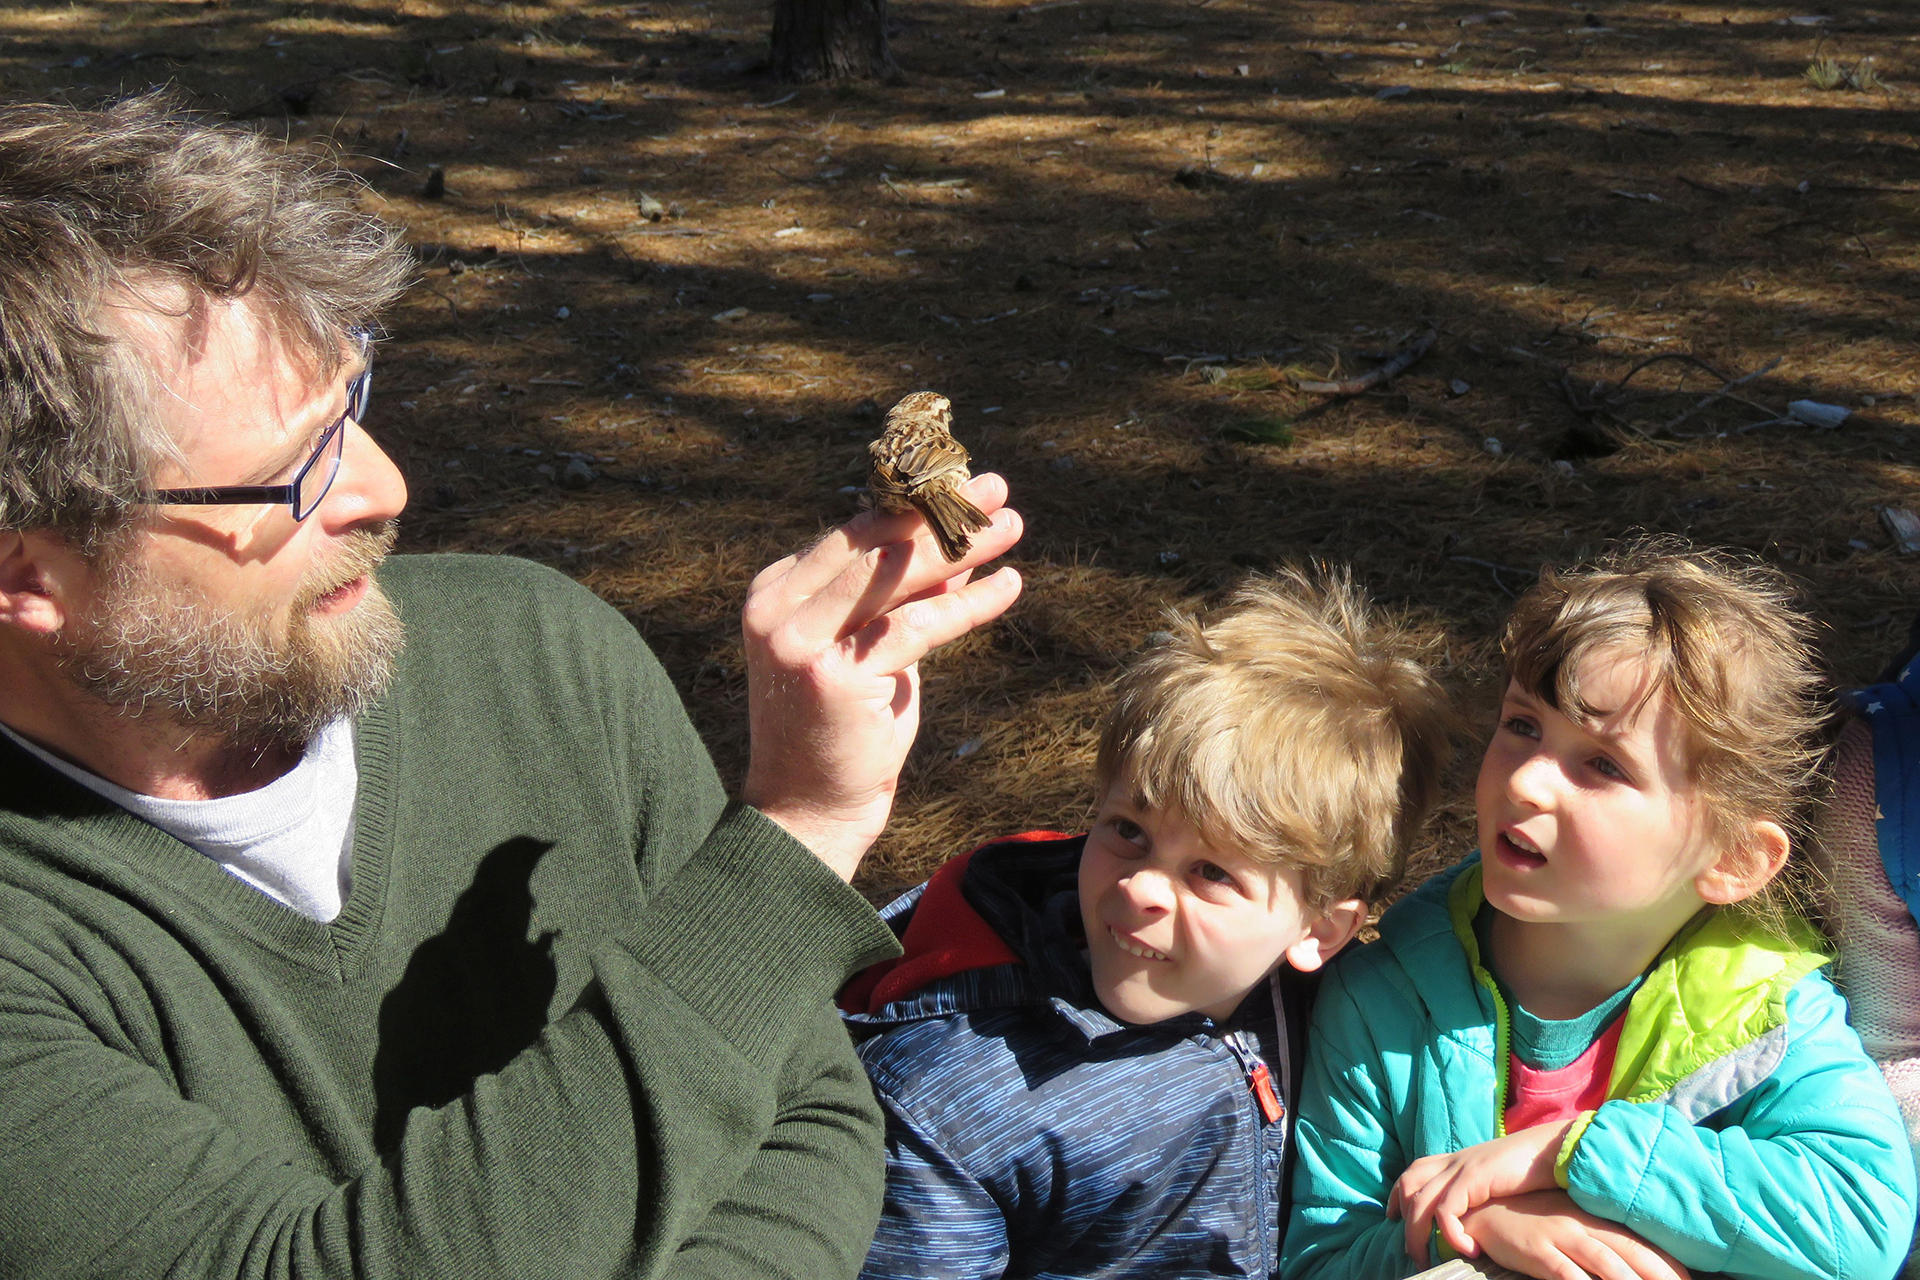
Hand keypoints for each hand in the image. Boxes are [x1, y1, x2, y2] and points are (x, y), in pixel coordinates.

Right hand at [739, 473, 1022, 879]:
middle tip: (994, 489)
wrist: (809, 812)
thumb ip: (904, 596)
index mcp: (776, 593)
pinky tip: (1009, 586)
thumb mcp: (874, 648)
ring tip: (1011, 525)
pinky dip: (969, 604)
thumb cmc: (843, 731)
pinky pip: (918, 627)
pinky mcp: (835, 676)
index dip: (915, 507)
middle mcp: (777, 610)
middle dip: (942, 513)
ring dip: (962, 547)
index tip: (964, 484)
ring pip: (895, 578)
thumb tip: (958, 541)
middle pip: (874, 545)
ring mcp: (800, 642)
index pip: (854, 534)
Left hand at [1389, 1121, 1571, 1264]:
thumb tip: (1471, 1218)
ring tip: (1426, 1259)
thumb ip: (1477, 1194)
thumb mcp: (1496, 1182)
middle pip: (1408, 1185)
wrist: (1553, 1150)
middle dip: (1403, 1219)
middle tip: (1412, 1251)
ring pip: (1420, 1202)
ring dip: (1418, 1235)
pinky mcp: (1473, 1178)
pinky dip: (1450, 1234)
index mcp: (1456, 1160)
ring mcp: (1461, 1168)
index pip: (1413, 1172)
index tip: (1392, 1216)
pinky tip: (1469, 1250)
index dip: (1397, 1193)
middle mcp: (1453, 1162)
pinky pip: (1446, 1211)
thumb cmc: (1531, 1171)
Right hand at [1454, 1191, 1689, 1279]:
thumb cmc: (1533, 1223)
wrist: (1484, 1211)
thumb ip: (1601, 1243)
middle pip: (1634, 1255)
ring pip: (1608, 1265)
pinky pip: (1568, 1275)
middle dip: (1663, 1278)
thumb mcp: (1571, 1226)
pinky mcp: (1539, 1250)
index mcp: (1596, 1220)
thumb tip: (1632, 1267)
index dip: (1671, 1267)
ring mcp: (1562, 1236)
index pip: (1644, 1244)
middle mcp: (1584, 1225)